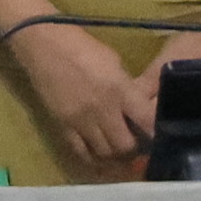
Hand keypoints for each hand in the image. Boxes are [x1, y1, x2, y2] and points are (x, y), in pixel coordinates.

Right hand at [11, 23, 160, 173]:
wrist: (43, 44)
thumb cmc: (82, 46)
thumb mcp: (114, 62)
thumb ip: (127, 88)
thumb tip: (138, 108)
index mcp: (120, 89)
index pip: (147, 122)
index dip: (156, 133)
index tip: (158, 135)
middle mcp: (102, 109)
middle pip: (125, 145)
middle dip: (134, 148)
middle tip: (135, 143)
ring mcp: (81, 119)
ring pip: (105, 152)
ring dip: (114, 153)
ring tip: (116, 146)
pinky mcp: (63, 125)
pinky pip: (81, 151)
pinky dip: (92, 156)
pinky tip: (98, 153)